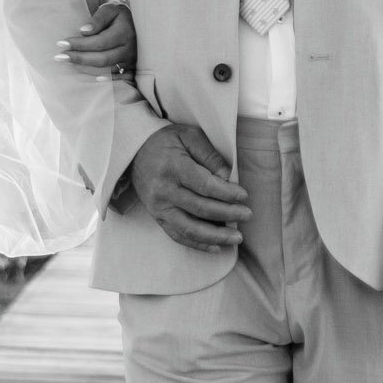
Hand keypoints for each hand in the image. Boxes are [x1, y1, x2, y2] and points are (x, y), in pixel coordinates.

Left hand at [57, 0, 136, 76]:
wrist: (139, 23)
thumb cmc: (120, 15)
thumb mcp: (110, 9)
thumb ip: (98, 19)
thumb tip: (83, 31)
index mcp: (124, 32)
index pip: (99, 42)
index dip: (79, 44)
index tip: (62, 43)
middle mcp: (129, 48)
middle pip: (102, 58)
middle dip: (79, 58)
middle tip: (59, 57)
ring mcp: (132, 60)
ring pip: (108, 68)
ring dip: (87, 67)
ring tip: (69, 63)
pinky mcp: (133, 68)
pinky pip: (122, 78)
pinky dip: (110, 80)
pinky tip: (96, 79)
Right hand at [130, 123, 250, 251]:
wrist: (134, 152)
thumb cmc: (166, 142)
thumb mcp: (189, 136)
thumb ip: (210, 155)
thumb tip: (228, 177)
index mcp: (173, 167)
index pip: (205, 186)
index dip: (227, 193)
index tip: (244, 195)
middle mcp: (164, 191)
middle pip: (201, 208)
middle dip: (228, 214)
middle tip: (248, 215)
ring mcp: (159, 207)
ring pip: (190, 228)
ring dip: (216, 236)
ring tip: (236, 238)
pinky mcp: (157, 217)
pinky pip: (178, 235)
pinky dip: (198, 244)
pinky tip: (216, 246)